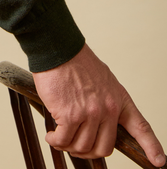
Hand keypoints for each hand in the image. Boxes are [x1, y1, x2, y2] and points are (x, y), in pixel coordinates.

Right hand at [32, 43, 164, 165]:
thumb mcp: (103, 80)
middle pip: (103, 147)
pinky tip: (51, 136)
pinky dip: (55, 141)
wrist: (58, 49)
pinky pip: (63, 140)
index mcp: (119, 100)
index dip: (151, 147)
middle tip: (75, 146)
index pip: (140, 127)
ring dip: (68, 146)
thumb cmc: (76, 62)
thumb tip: (98, 123)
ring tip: (59, 138)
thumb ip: (105, 102)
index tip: (159, 161)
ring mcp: (90, 113)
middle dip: (88, 152)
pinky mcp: (69, 115)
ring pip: (82, 146)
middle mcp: (108, 109)